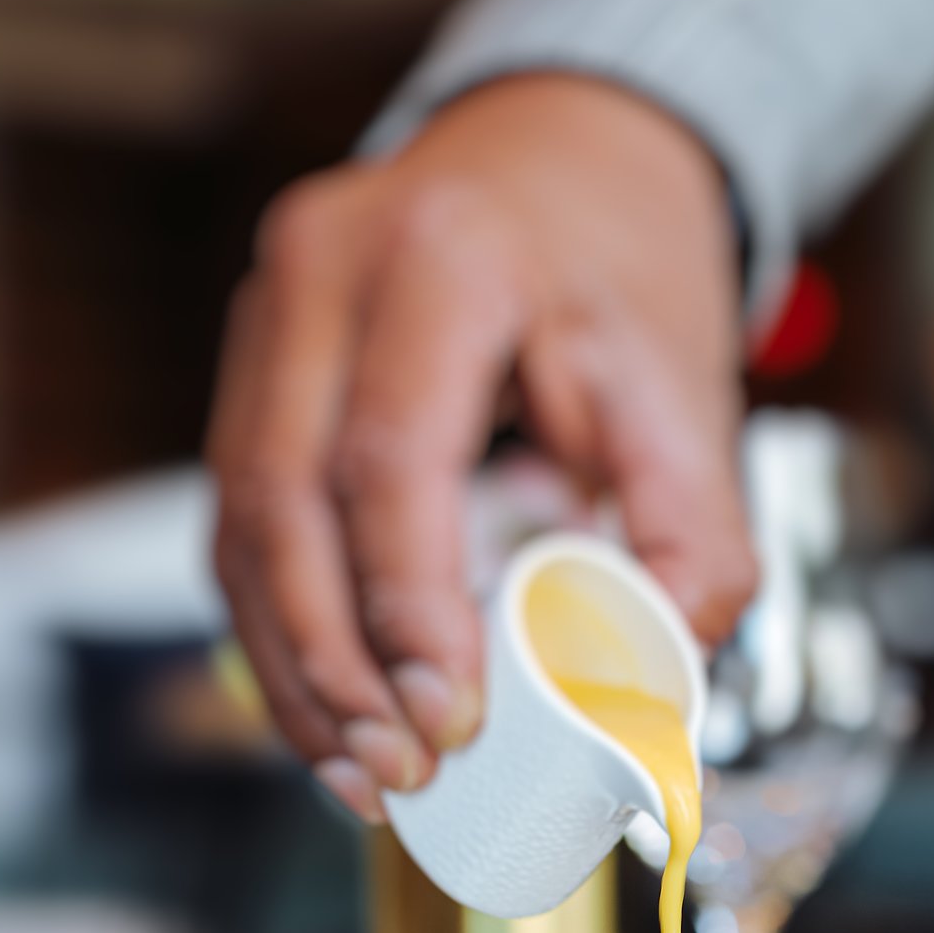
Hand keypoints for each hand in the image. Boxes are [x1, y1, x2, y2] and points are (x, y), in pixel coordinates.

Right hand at [207, 72, 754, 821]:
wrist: (569, 160)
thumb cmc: (624, 273)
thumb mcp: (686, 389)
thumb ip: (692, 536)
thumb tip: (656, 682)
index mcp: (443, 256)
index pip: (388, 459)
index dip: (409, 610)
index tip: (454, 720)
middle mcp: (326, 268)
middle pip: (282, 499)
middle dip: (333, 663)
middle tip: (399, 771)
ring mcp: (270, 312)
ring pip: (241, 521)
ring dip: (293, 666)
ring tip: (361, 773)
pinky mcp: (254, 367)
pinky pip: (241, 518)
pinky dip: (280, 628)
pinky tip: (329, 711)